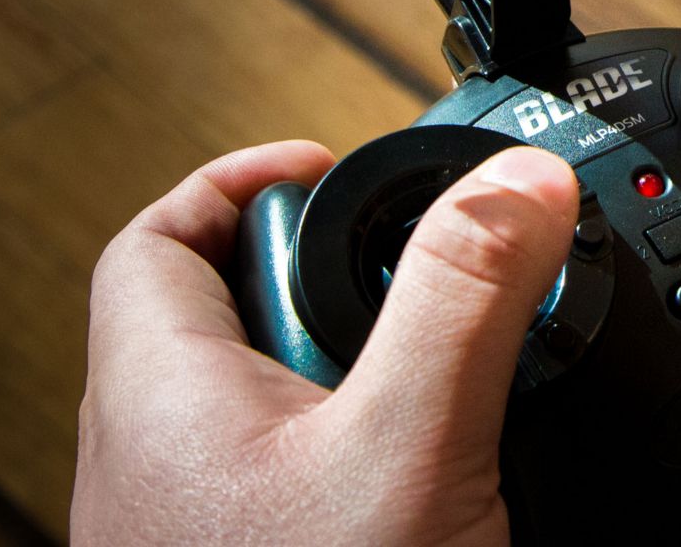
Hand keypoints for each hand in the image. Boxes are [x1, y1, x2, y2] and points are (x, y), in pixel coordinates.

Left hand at [72, 140, 578, 546]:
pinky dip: (369, 450)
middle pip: (237, 311)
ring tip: (442, 403)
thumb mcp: (405, 452)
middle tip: (419, 305)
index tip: (328, 169)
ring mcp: (205, 524)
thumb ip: (464, 300)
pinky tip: (434, 479)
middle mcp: (164, 457)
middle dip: (338, 287)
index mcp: (162, 396)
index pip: (161, 241)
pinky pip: (303, 473)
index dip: (240, 182)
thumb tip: (520, 179)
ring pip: (283, 401)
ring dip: (369, 380)